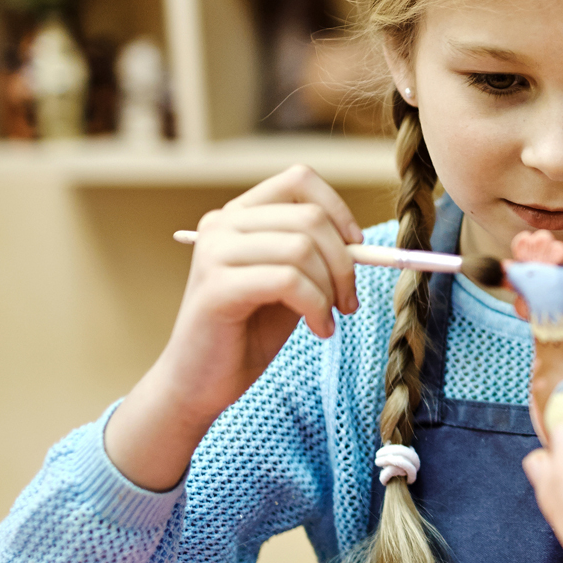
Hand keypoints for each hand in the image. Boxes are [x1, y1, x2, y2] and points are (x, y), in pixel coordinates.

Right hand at [106, 165, 362, 489]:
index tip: (357, 249)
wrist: (201, 382)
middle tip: (349, 301)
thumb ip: (317, 254)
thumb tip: (361, 242)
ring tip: (329, 319)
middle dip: (345, 261)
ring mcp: (214, 252)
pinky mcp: (216, 287)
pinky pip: (288, 280)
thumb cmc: (249, 331)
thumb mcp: (292, 281)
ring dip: (331, 289)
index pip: (299, 180)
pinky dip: (316, 306)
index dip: (339, 210)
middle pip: (309, 217)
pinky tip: (318, 330)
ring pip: (302, 248)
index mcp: (238, 215)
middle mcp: (221, 224)